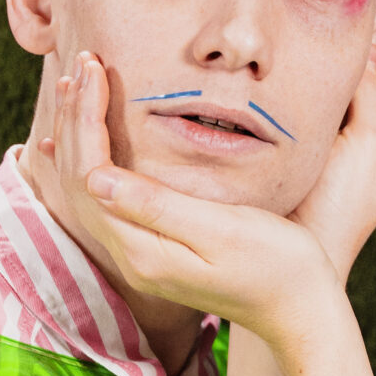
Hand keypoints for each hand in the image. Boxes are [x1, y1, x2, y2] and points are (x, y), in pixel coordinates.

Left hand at [48, 54, 342, 355]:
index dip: (87, 118)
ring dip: (79, 139)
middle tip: (81, 65)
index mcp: (144, 250)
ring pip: (90, 191)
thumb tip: (96, 178)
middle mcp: (133, 258)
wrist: (301, 310)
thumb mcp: (221, 229)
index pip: (92, 173)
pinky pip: (108, 203)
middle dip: (77, 120)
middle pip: (81, 181)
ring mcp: (143, 259)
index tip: (93, 70)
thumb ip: (157, 205)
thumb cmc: (276, 265)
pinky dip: (93, 165)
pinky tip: (89, 152)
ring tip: (74, 91)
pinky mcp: (157, 254)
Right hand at [290, 0, 375, 280]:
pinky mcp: (310, 130)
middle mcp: (375, 125)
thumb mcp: (362, 144)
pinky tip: (316, 22)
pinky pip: (323, 78)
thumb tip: (364, 40)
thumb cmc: (337, 210)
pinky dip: (324, 47)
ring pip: (356, 61)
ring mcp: (342, 127)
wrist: (298, 258)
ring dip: (357, 20)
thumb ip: (363, 91)